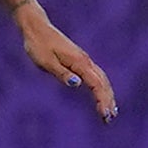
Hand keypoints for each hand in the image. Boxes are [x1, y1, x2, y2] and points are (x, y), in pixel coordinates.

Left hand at [17, 5, 119, 120]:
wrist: (37, 29)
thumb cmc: (38, 45)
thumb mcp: (45, 62)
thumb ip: (61, 73)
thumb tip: (77, 84)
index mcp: (79, 62)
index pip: (96, 84)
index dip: (102, 100)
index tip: (104, 115)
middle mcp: (85, 61)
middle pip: (103, 83)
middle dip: (108, 101)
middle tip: (109, 119)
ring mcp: (84, 60)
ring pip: (102, 79)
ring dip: (107, 95)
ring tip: (110, 112)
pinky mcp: (80, 60)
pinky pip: (96, 76)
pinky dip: (102, 87)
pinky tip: (102, 95)